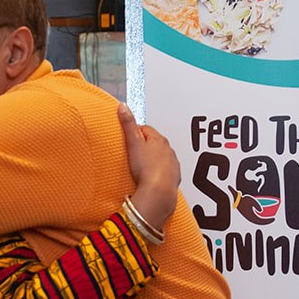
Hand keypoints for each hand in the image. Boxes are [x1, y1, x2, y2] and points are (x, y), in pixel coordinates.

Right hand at [118, 104, 180, 230]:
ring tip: (141, 167)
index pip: (146, 129)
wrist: (159, 192)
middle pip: (155, 143)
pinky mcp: (174, 177)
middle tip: (132, 154)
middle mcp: (169, 149)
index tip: (128, 139)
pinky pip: (166, 171)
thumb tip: (123, 106)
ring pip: (162, 157)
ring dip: (153, 159)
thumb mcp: (133, 143)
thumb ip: (128, 124)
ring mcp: (173, 163)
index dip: (135, 133)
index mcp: (159, 139)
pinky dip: (159, 172)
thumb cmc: (146, 169)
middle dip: (145, 146)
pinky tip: (151, 178)